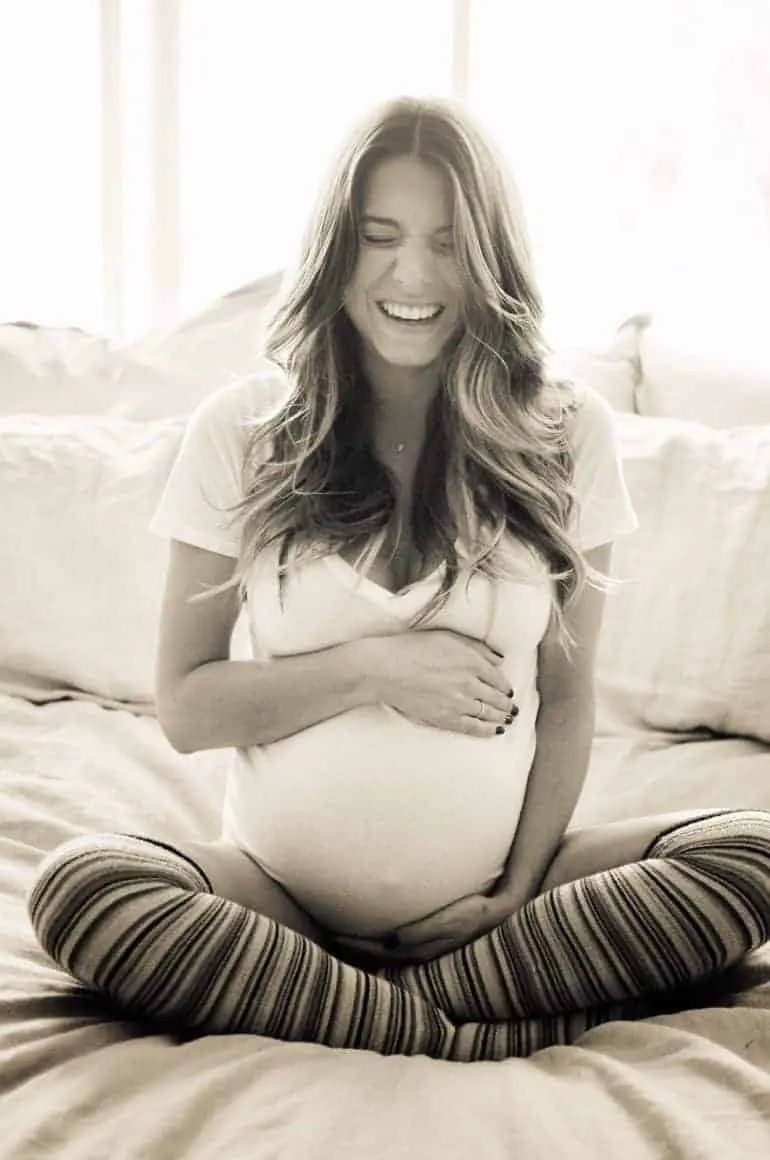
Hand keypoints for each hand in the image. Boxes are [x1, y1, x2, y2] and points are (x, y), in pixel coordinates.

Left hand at [332, 892, 518, 965]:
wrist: (499, 912)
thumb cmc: (476, 913)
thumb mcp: (454, 920)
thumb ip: (427, 932)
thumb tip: (396, 940)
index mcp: (420, 951)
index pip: (380, 952)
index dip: (357, 945)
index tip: (334, 936)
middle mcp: (417, 953)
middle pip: (378, 955)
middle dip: (354, 949)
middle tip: (327, 935)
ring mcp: (422, 948)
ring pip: (385, 952)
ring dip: (364, 947)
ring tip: (341, 935)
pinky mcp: (427, 940)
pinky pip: (395, 944)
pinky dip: (379, 941)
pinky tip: (373, 933)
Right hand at [362, 629, 518, 738]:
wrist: (386, 669)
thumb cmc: (413, 648)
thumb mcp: (447, 637)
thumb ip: (477, 647)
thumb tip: (499, 658)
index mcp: (471, 661)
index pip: (498, 678)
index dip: (505, 686)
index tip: (508, 690)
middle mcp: (469, 683)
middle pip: (496, 698)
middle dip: (507, 704)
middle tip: (512, 708)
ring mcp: (458, 702)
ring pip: (488, 713)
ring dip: (501, 717)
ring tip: (508, 720)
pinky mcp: (445, 718)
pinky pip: (473, 727)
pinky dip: (487, 730)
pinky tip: (494, 731)